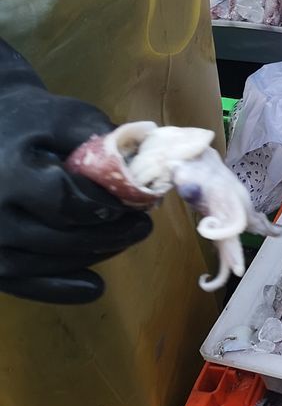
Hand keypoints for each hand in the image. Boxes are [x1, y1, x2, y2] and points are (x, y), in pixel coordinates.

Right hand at [0, 44, 152, 303]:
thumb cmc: (28, 121)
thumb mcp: (64, 117)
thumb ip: (99, 140)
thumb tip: (144, 167)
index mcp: (8, 172)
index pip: (65, 201)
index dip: (106, 207)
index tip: (138, 204)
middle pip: (59, 237)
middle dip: (108, 235)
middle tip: (142, 227)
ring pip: (45, 262)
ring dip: (92, 256)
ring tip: (125, 241)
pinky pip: (24, 283)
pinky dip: (60, 288)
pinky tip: (95, 286)